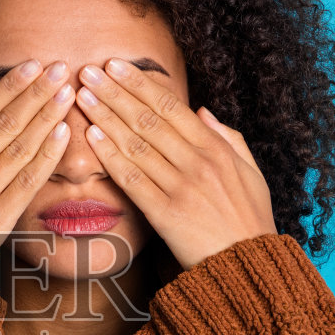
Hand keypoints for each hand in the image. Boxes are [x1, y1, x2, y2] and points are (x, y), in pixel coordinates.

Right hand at [0, 58, 75, 279]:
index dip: (6, 87)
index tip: (29, 67)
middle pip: (4, 124)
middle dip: (34, 93)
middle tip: (58, 68)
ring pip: (19, 149)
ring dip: (46, 118)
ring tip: (66, 94)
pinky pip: (27, 184)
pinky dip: (46, 158)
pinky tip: (63, 135)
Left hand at [74, 58, 276, 269]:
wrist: (248, 267)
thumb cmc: (249, 219)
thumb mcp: (250, 172)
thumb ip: (228, 138)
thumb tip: (202, 111)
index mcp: (216, 148)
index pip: (171, 106)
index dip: (140, 84)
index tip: (117, 66)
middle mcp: (197, 163)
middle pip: (148, 119)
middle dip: (115, 93)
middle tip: (89, 72)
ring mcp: (181, 188)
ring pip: (136, 144)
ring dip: (105, 118)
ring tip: (83, 97)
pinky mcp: (166, 215)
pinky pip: (132, 180)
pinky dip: (111, 156)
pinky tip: (92, 137)